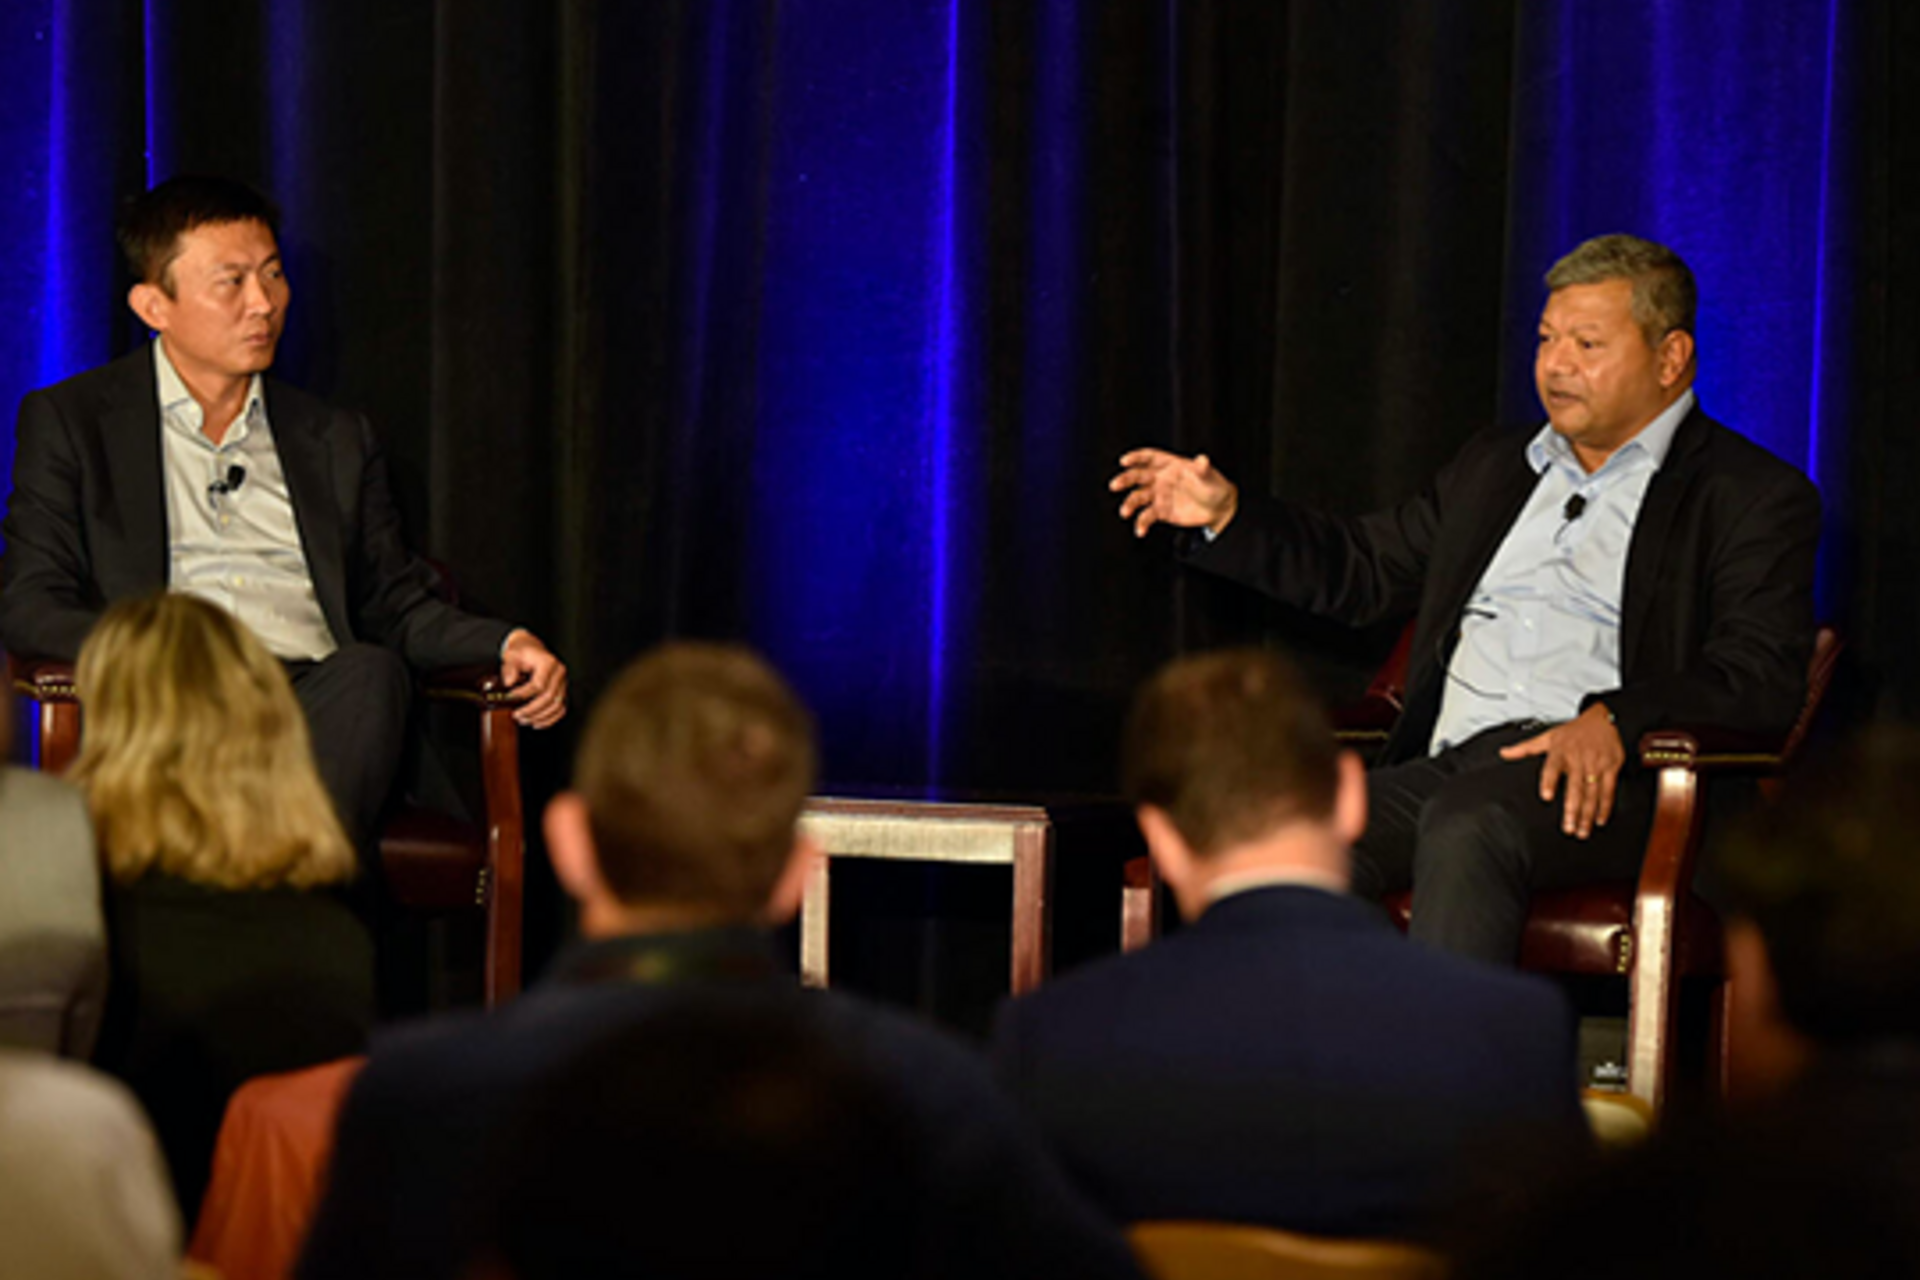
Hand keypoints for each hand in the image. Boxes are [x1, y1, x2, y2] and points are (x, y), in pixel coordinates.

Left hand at [500, 629, 567, 727]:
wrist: (531, 650)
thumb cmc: (523, 653)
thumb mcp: (512, 656)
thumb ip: (510, 668)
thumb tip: (509, 682)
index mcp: (549, 663)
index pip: (539, 684)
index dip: (523, 694)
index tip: (510, 698)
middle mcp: (559, 673)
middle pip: (549, 697)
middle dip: (531, 709)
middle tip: (517, 715)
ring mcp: (563, 683)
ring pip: (556, 706)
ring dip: (539, 716)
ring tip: (524, 720)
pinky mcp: (562, 692)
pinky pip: (560, 709)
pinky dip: (549, 719)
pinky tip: (538, 723)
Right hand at [1109, 448, 1238, 538]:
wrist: (1218, 509)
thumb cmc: (1214, 486)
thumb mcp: (1210, 476)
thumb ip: (1203, 468)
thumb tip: (1202, 459)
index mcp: (1170, 465)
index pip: (1150, 458)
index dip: (1136, 458)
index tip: (1124, 461)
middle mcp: (1160, 479)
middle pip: (1138, 477)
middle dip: (1125, 480)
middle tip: (1115, 485)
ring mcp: (1158, 496)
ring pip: (1138, 498)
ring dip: (1130, 504)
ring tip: (1125, 512)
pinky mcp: (1160, 512)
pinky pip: (1146, 517)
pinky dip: (1141, 524)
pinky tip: (1140, 531)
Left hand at [1498, 704, 1624, 838]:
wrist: (1603, 719)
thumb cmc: (1574, 731)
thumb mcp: (1548, 736)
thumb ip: (1525, 748)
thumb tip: (1504, 753)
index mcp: (1561, 752)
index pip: (1553, 768)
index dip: (1549, 781)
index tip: (1546, 796)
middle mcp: (1579, 759)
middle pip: (1575, 787)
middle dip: (1572, 809)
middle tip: (1568, 827)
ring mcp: (1596, 765)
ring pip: (1592, 793)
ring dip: (1587, 814)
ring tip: (1581, 830)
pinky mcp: (1611, 768)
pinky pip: (1608, 790)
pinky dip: (1605, 806)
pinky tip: (1599, 820)